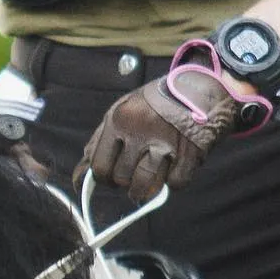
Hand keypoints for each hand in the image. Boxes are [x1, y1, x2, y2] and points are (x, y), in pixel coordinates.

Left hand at [76, 44, 269, 201]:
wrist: (200, 87)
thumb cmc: (154, 103)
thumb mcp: (121, 111)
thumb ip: (99, 141)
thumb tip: (79, 175)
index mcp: (118, 120)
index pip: (99, 167)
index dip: (103, 179)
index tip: (109, 179)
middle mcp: (140, 132)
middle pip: (122, 178)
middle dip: (124, 184)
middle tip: (131, 178)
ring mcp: (166, 143)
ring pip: (144, 186)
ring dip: (143, 192)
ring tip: (145, 187)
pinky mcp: (190, 153)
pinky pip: (174, 184)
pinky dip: (172, 183)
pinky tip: (172, 172)